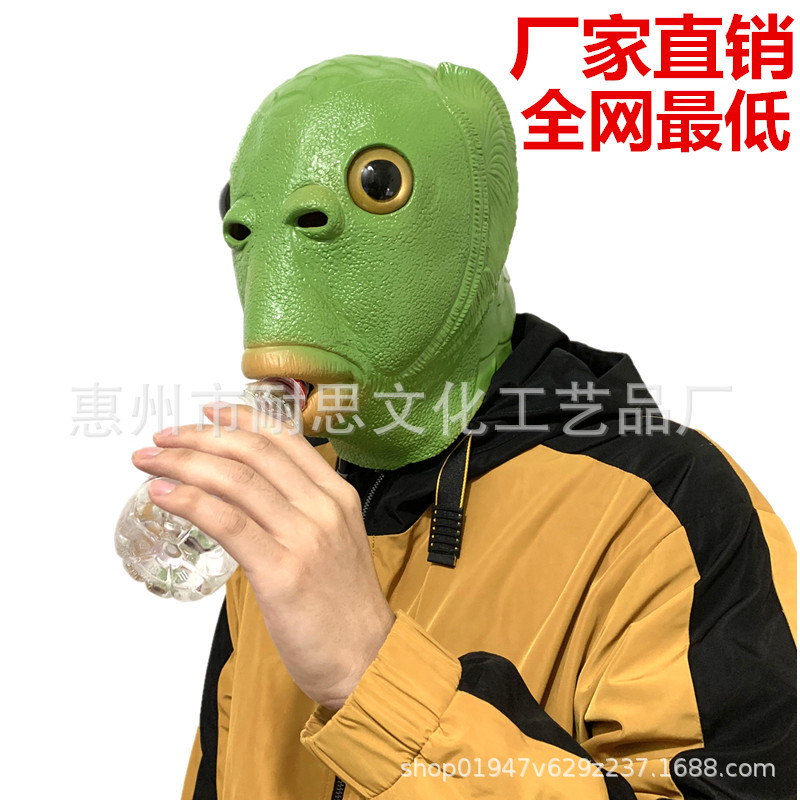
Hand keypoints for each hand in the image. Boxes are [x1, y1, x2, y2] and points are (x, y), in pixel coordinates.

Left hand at [131, 404, 394, 709]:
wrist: (366, 656)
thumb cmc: (343, 605)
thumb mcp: (334, 541)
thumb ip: (300, 511)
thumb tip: (247, 494)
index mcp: (337, 494)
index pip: (283, 438)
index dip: (239, 420)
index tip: (206, 414)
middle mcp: (323, 506)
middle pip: (254, 452)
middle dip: (201, 438)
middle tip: (164, 439)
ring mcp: (305, 537)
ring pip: (236, 481)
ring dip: (185, 463)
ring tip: (150, 462)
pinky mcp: (282, 571)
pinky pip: (228, 522)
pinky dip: (190, 501)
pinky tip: (163, 495)